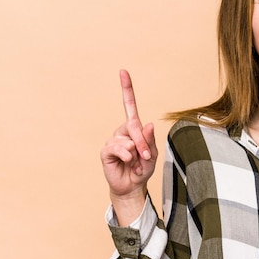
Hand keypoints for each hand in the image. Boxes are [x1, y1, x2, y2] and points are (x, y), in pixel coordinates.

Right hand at [100, 70, 157, 218]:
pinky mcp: (106, 151)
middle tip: (146, 157)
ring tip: (135, 162)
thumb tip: (148, 124)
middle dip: (143, 142)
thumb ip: (150, 141)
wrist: (131, 186)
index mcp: (134, 128)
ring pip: (126, 139)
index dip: (127, 88)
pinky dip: (125, 155)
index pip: (129, 105)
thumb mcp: (152, 155)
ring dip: (135, 152)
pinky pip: (116, 147)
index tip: (123, 71)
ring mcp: (113, 140)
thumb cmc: (142, 169)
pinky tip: (126, 161)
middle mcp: (122, 131)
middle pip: (133, 125)